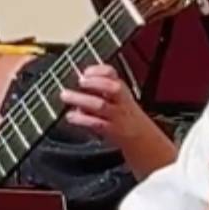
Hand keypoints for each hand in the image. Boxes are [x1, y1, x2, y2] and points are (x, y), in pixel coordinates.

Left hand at [64, 63, 174, 177]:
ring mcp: (117, 117)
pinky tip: (71, 116)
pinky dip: (82, 119)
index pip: (113, 74)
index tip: (86, 71)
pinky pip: (96, 124)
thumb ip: (99, 91)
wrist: (141, 139)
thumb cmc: (125, 116)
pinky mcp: (112, 131)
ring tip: (67, 96)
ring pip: (101, 105)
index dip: (99, 71)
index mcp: (122, 91)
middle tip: (80, 81)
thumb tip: (76, 87)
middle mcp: (121, 102)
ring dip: (82, 99)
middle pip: (112, 88)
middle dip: (95, 82)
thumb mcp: (118, 98)